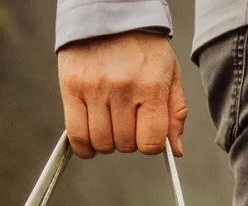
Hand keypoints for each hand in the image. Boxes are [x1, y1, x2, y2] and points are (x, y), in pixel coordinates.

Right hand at [57, 32, 186, 158]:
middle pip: (125, 144)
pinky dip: (83, 146)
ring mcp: (94, 89)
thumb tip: (175, 150)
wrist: (110, 13)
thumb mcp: (170, 74)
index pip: (151, 142)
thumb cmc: (143, 46)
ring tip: (110, 124)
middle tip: (127, 122)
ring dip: (107, 142)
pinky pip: (75, 133)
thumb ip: (175, 114)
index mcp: (150, 87)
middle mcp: (122, 89)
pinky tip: (90, 140)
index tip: (147, 135)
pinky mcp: (71, 87)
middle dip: (129, 140)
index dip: (150, 144)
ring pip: (101, 142)